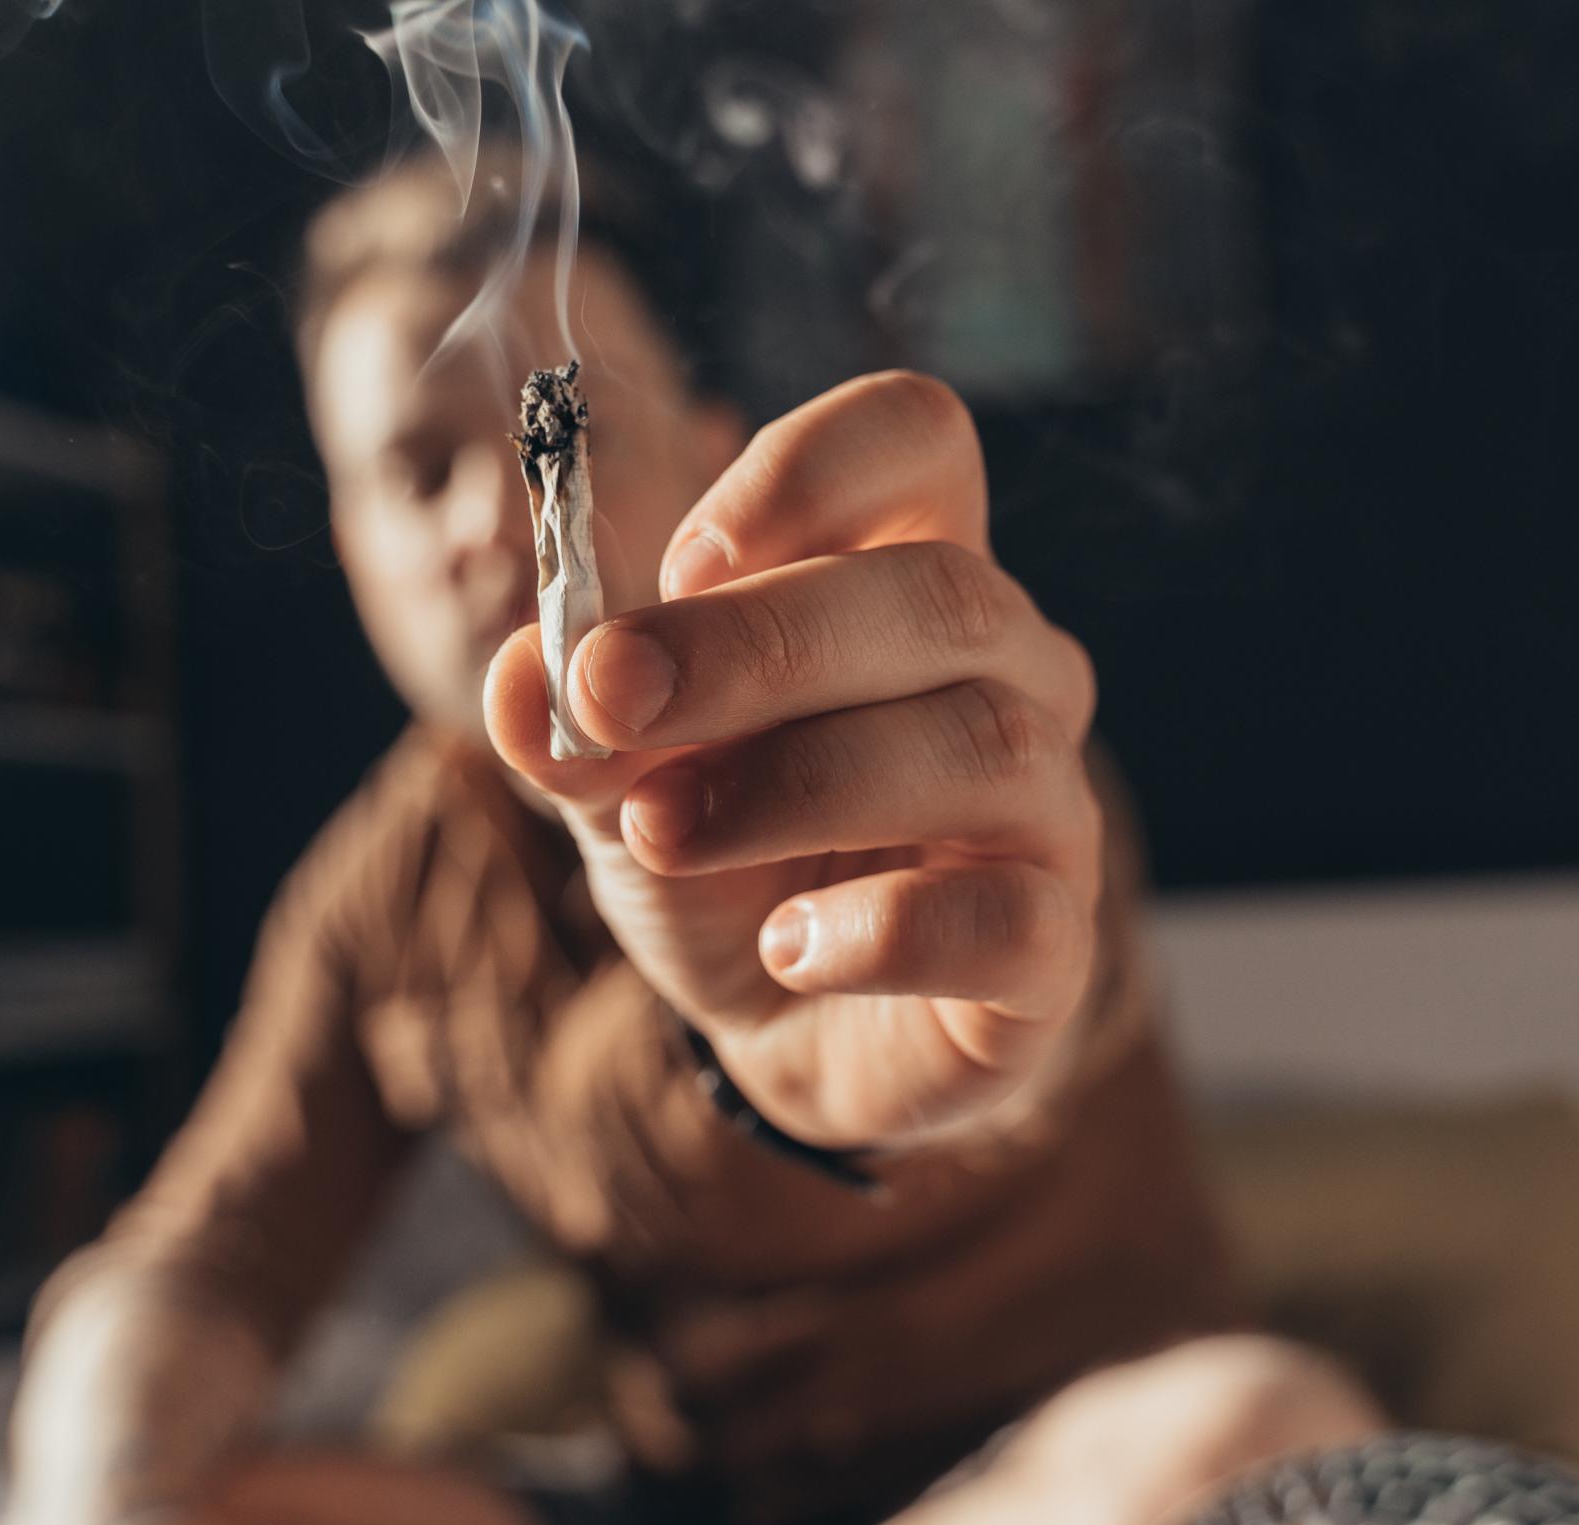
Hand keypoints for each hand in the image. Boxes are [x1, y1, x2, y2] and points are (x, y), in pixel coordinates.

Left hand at [485, 371, 1099, 1145]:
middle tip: (613, 703)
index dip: (808, 472)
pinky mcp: (1053, 947)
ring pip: (977, 745)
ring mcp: (1048, 806)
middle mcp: (1009, 668)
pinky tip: (791, 949)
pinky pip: (1007, 915)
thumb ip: (575, 724)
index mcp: (903, 574)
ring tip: (665, 833)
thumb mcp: (621, 779)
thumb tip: (525, 677)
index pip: (915, 439)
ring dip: (793, 783)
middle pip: (939, 591)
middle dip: (755, 644)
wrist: (781, 1031)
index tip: (683, 562)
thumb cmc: (726, 861)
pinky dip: (881, 932)